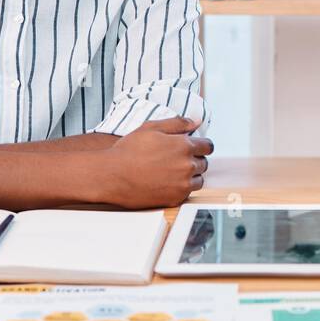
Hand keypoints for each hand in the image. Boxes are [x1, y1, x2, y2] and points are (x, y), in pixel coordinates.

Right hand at [98, 117, 213, 208]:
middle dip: (193, 160)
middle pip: (203, 163)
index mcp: (184, 146)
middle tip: (174, 160)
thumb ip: (177, 123)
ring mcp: (182, 184)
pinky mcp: (175, 199)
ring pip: (198, 179)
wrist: (111, 175)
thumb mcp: (151, 128)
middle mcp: (187, 166)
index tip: (194, 148)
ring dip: (190, 175)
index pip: (208, 146)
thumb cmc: (128, 151)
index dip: (201, 146)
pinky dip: (181, 188)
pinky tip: (165, 182)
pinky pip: (187, 193)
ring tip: (170, 171)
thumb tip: (196, 122)